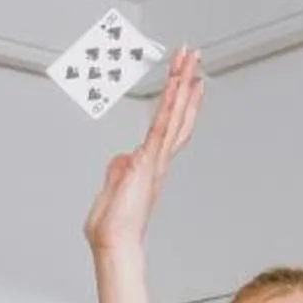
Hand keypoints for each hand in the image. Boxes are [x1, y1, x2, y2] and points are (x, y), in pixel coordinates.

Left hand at [83, 49, 203, 257]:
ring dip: (182, 85)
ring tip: (190, 59)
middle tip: (193, 57)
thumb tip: (123, 157)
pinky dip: (170, 105)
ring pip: (173, 114)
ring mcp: (155, 159)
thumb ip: (116, 170)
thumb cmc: (111, 229)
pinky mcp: (149, 162)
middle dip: (185, 83)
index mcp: (149, 165)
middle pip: (177, 114)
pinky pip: (161, 127)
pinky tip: (178, 85)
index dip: (178, 103)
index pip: (167, 126)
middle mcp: (157, 159)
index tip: (185, 81)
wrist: (114, 244)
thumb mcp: (109, 192)